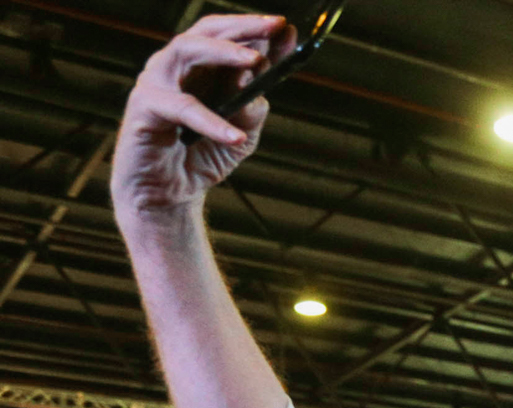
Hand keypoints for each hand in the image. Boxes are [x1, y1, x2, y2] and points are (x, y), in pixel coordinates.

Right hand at [111, 14, 291, 222]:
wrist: (168, 193)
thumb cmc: (202, 155)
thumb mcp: (242, 132)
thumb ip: (253, 106)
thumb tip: (263, 77)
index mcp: (200, 67)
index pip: (228, 37)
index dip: (256, 30)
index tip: (286, 27)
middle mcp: (176, 66)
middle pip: (206, 31)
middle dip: (242, 27)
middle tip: (274, 26)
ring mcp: (156, 82)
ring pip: (186, 51)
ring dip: (223, 53)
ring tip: (256, 62)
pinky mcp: (143, 107)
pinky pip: (182, 108)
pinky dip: (212, 122)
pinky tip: (235, 136)